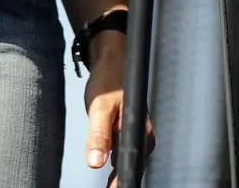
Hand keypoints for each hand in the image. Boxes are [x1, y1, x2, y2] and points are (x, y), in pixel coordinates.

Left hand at [83, 36, 153, 183]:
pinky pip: (122, 156)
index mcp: (141, 131)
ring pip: (127, 164)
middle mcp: (142, 136)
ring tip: (108, 186)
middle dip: (119, 181)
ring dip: (117, 176)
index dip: (121, 181)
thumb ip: (98, 135)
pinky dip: (115, 167)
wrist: (111, 62)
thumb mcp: (99, 107)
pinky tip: (107, 172)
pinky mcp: (127, 134)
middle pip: (132, 168)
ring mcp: (135, 135)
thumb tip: (96, 162)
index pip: (132, 166)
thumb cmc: (108, 80)